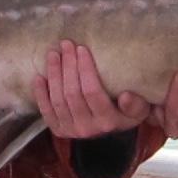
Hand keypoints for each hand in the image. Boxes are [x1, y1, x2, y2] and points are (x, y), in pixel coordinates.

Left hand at [35, 40, 150, 138]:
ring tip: (53, 53)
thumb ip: (136, 104)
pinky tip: (39, 76)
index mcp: (108, 121)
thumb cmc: (126, 112)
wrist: (110, 132)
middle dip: (68, 66)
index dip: (84, 69)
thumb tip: (126, 96)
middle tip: (66, 44)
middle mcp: (88, 128)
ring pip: (58, 100)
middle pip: (72, 94)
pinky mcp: (59, 130)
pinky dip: (40, 93)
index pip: (92, 92)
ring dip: (54, 74)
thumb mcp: (139, 109)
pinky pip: (46, 111)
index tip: (82, 48)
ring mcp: (71, 131)